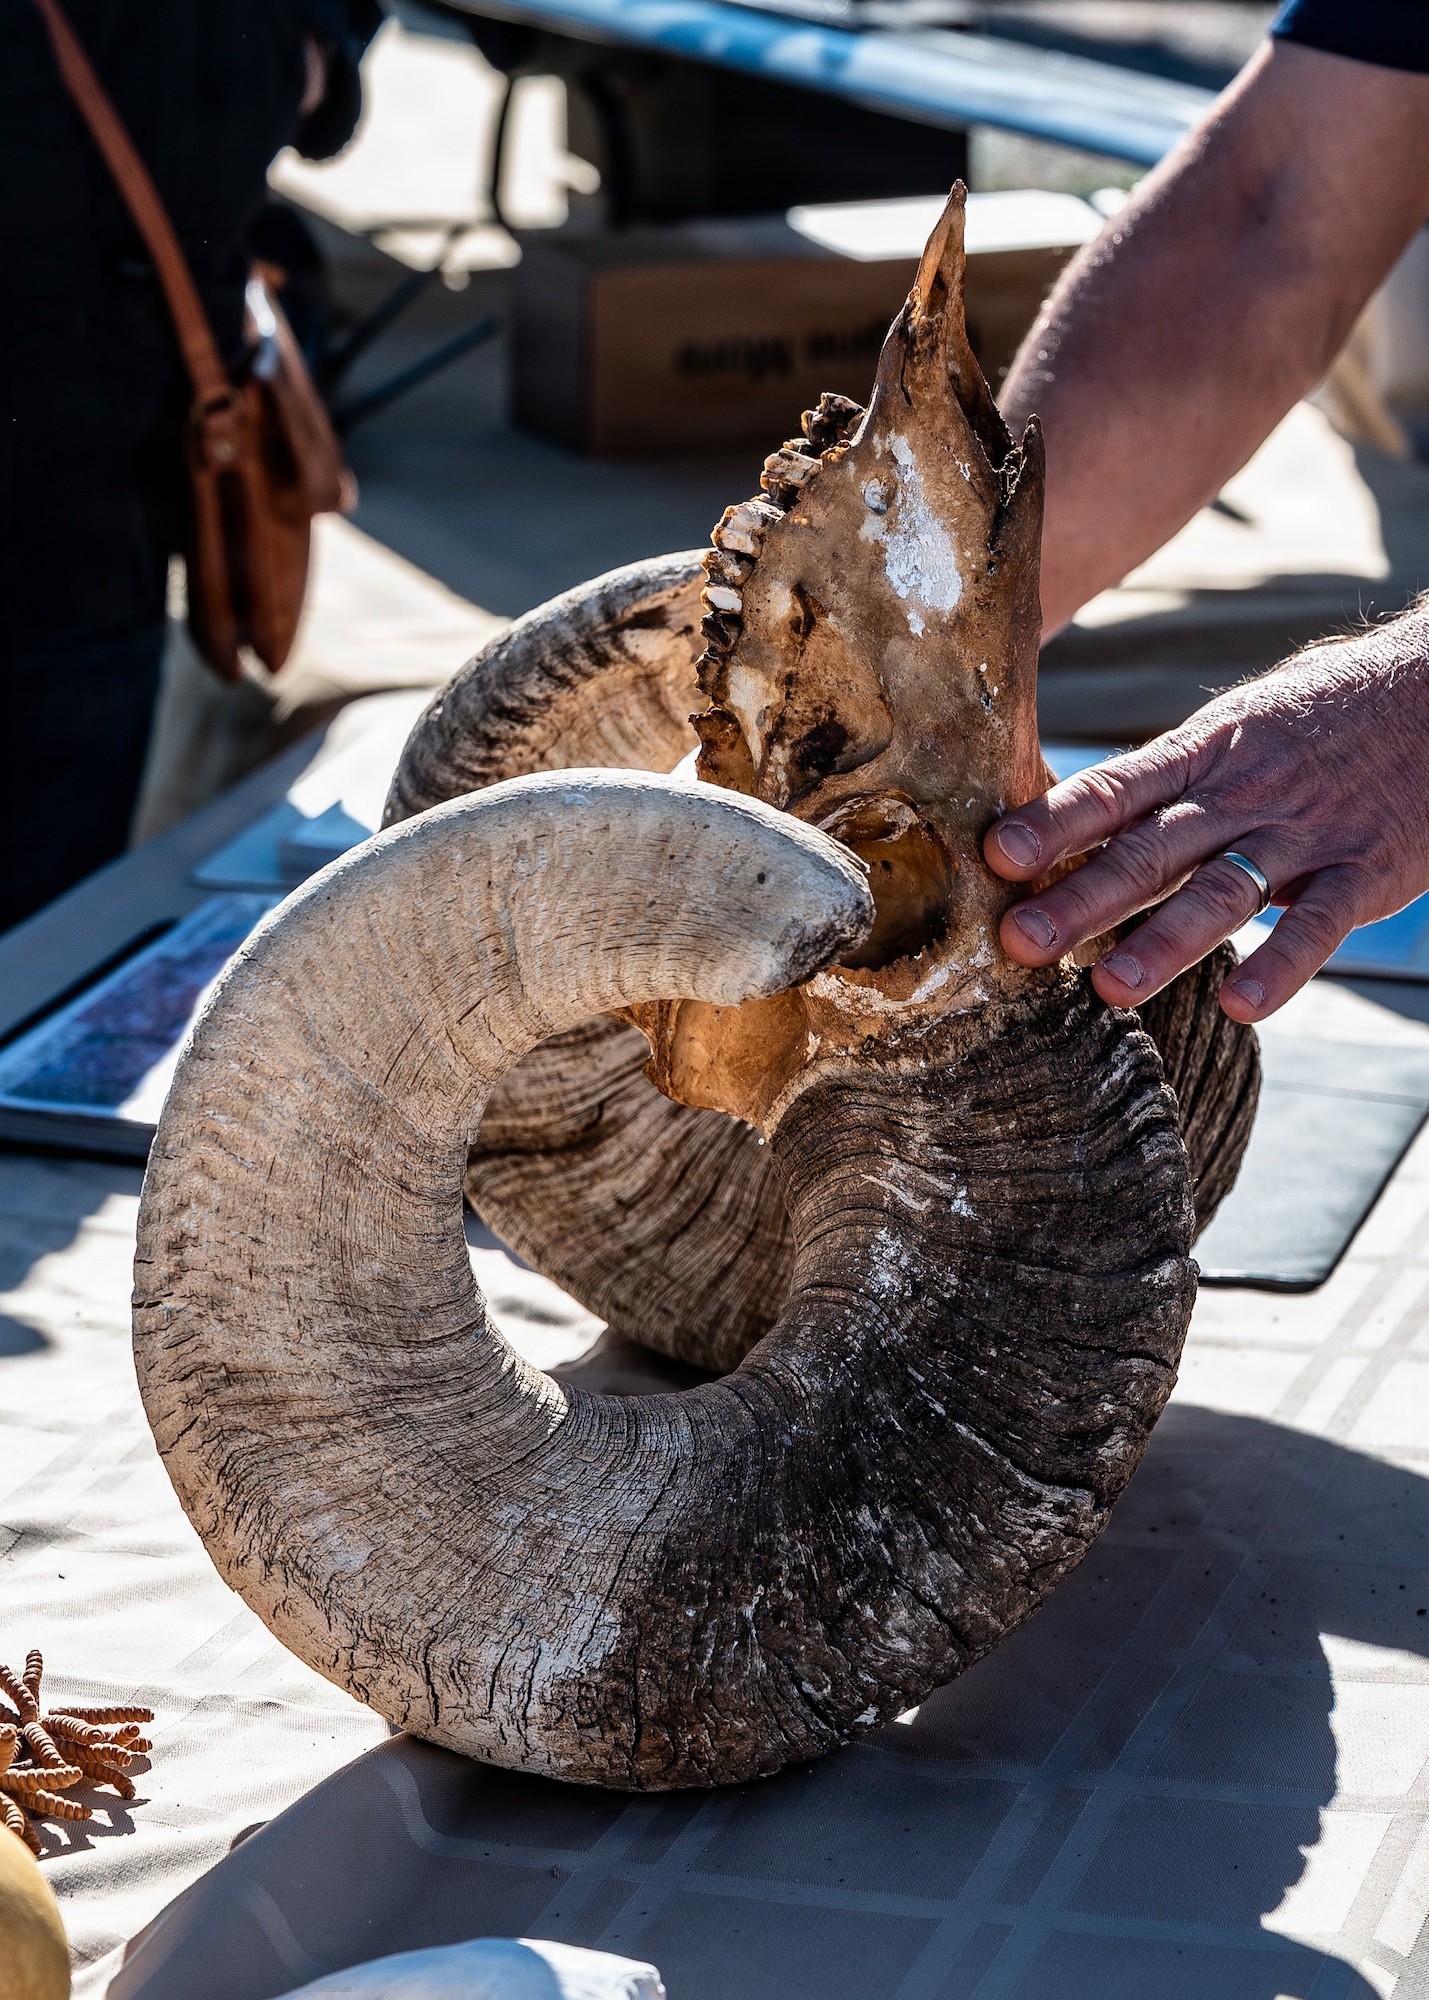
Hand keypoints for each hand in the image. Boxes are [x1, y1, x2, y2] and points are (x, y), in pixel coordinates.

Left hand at [983, 611, 1428, 1021]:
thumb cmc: (1314, 720)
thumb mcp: (1232, 730)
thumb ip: (1160, 781)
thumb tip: (1060, 827)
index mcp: (1203, 753)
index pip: (1115, 787)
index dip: (1055, 822)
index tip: (996, 856)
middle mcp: (1243, 793)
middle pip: (1152, 848)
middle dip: (1081, 897)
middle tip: (1019, 942)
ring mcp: (1305, 833)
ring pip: (1224, 890)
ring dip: (1164, 942)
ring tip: (1109, 988)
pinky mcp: (1365, 871)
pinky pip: (1320, 924)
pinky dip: (1283, 966)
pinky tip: (1239, 1006)